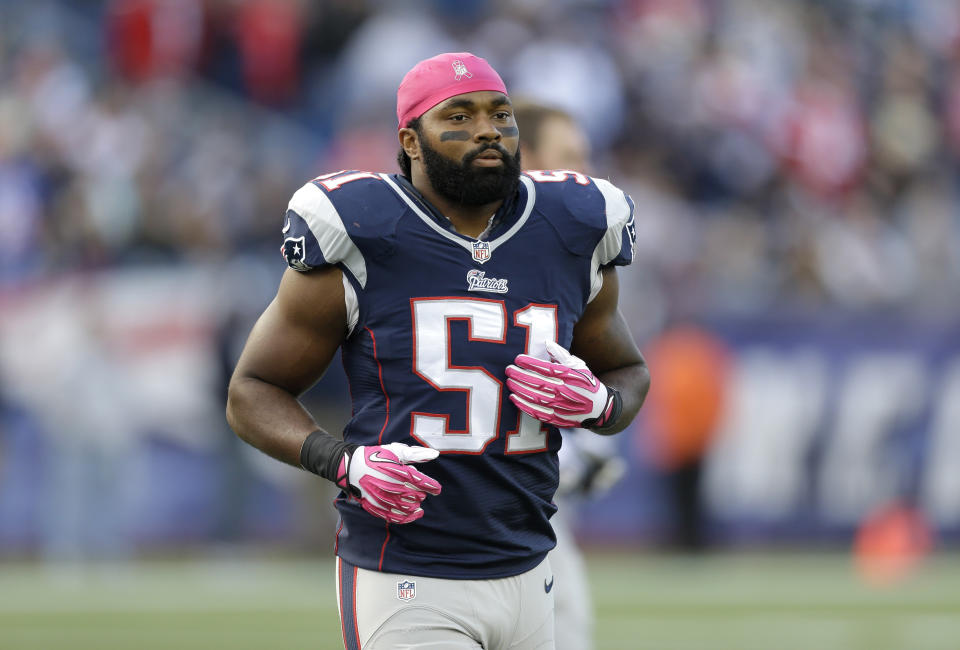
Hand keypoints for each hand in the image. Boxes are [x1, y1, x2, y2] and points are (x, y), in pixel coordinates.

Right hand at [336, 443, 441, 523]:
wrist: (351, 467)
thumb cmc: (376, 456)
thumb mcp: (396, 451)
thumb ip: (416, 454)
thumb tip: (435, 455)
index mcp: (398, 471)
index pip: (422, 482)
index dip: (432, 487)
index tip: (437, 489)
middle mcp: (392, 486)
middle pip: (417, 495)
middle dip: (421, 493)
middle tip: (419, 489)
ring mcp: (383, 499)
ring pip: (408, 507)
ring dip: (416, 505)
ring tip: (417, 501)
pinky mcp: (376, 507)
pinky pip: (395, 517)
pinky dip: (407, 518)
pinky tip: (414, 514)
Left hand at [506, 340, 621, 429]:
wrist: (599, 408)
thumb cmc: (586, 383)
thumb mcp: (578, 365)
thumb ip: (561, 354)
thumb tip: (547, 342)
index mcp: (569, 376)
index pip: (545, 368)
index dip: (529, 363)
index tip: (518, 358)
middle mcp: (564, 391)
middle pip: (537, 382)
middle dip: (520, 375)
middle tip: (508, 369)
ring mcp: (559, 406)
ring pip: (534, 397)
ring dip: (519, 389)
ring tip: (509, 382)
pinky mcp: (556, 418)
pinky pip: (536, 412)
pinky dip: (523, 405)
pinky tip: (514, 398)